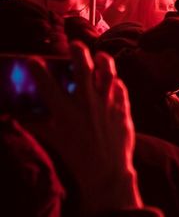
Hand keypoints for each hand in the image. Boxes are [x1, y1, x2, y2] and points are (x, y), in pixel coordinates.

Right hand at [28, 44, 140, 214]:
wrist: (106, 171)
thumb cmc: (76, 155)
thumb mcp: (53, 138)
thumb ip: (36, 123)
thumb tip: (16, 116)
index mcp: (65, 111)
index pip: (47, 84)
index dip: (38, 69)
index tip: (33, 59)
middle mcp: (86, 104)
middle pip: (82, 68)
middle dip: (77, 52)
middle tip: (75, 45)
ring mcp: (107, 104)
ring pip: (107, 73)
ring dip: (103, 61)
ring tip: (99, 56)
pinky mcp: (123, 109)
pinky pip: (120, 88)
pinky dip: (116, 82)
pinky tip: (112, 80)